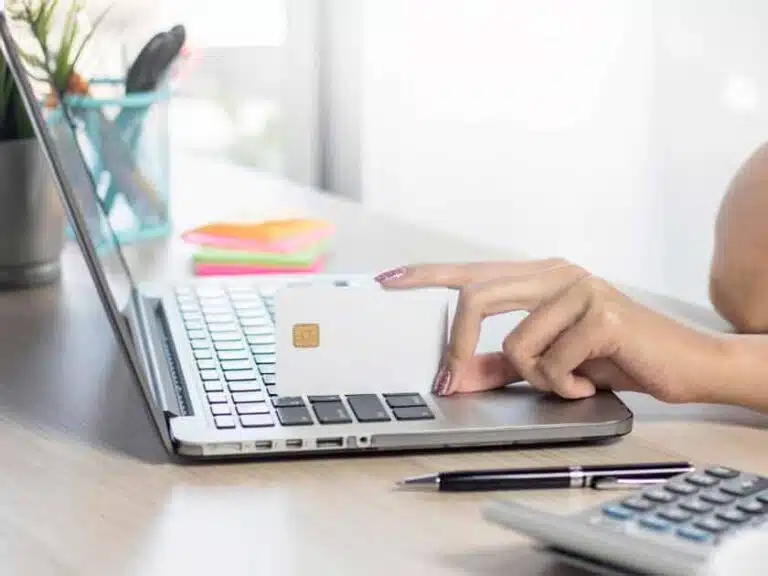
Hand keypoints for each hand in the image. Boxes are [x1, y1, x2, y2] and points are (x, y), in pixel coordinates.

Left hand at [375, 259, 727, 403]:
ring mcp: (579, 287)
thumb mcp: (548, 363)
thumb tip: (453, 379)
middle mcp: (555, 273)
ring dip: (537, 377)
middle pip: (477, 296)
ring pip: (516, 342)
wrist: (681, 363)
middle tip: (455, 377)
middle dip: (460, 345)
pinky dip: (565, 386)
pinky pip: (553, 362)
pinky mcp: (600, 312)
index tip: (386, 279)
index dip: (426, 275)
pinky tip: (590, 382)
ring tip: (568, 381)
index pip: (471, 271)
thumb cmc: (612, 357)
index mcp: (538, 277)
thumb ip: (500, 367)